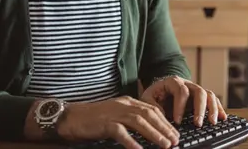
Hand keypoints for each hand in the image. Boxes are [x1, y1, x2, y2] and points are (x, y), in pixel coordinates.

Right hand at [56, 96, 179, 148]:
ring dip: (154, 134)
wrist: (71, 117)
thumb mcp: (116, 115)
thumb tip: (149, 132)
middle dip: (164, 128)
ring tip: (165, 145)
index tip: (175, 133)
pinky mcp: (104, 123)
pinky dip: (131, 142)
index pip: (152, 110)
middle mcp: (123, 105)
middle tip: (175, 140)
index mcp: (128, 102)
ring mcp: (114, 113)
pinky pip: (121, 133)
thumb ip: (131, 120)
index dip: (165, 122)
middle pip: (149, 115)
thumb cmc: (94, 119)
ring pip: (139, 122)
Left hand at [141, 75, 227, 125]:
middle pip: (199, 91)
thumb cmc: (154, 95)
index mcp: (173, 82)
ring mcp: (196, 90)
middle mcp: (188, 84)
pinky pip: (213, 100)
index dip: (180, 107)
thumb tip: (160, 116)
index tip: (177, 121)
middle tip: (198, 124)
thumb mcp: (147, 97)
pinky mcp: (201, 98)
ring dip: (212, 109)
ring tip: (212, 122)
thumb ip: (152, 105)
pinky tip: (223, 118)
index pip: (181, 91)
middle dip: (200, 109)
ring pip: (209, 95)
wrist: (159, 90)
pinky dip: (219, 108)